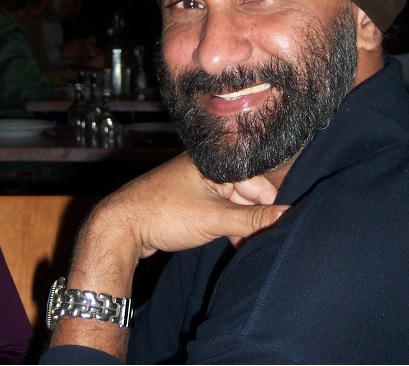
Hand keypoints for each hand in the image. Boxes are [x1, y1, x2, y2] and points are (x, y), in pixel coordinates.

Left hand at [49, 152, 289, 358]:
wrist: (121, 226)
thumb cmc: (164, 214)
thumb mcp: (214, 219)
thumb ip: (252, 219)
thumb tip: (287, 216)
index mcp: (216, 162)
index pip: (258, 182)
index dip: (269, 206)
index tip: (278, 227)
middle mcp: (209, 168)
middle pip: (247, 193)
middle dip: (254, 217)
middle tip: (259, 242)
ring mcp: (199, 183)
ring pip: (233, 203)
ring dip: (241, 224)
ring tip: (245, 245)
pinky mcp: (191, 199)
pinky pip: (219, 209)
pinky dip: (227, 224)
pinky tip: (233, 242)